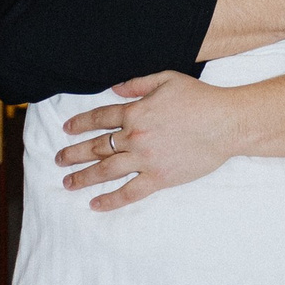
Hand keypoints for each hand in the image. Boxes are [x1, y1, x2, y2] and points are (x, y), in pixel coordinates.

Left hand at [58, 72, 232, 207]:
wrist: (226, 123)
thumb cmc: (200, 99)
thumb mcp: (167, 79)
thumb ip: (138, 84)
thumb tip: (114, 88)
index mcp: (135, 112)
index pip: (99, 118)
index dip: (80, 123)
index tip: (66, 129)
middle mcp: (135, 136)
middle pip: (97, 146)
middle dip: (74, 153)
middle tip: (58, 160)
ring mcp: (146, 159)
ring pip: (106, 170)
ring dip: (83, 177)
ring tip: (67, 183)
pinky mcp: (159, 178)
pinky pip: (129, 192)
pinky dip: (111, 199)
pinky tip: (95, 204)